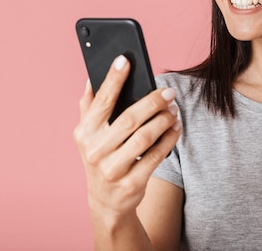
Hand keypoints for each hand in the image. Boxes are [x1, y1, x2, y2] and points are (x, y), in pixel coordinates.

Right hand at [73, 55, 181, 220]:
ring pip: (145, 137)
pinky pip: (156, 156)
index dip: (113, 79)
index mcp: (85, 133)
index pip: (101, 101)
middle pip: (129, 119)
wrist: (106, 202)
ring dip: (164, 119)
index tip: (125, 59)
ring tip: (174, 109)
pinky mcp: (132, 183)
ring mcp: (113, 169)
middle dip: (152, 102)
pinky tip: (176, 127)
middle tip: (169, 92)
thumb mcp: (88, 135)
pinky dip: (169, 138)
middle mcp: (95, 151)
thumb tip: (92, 77)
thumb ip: (89, 106)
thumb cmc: (101, 157)